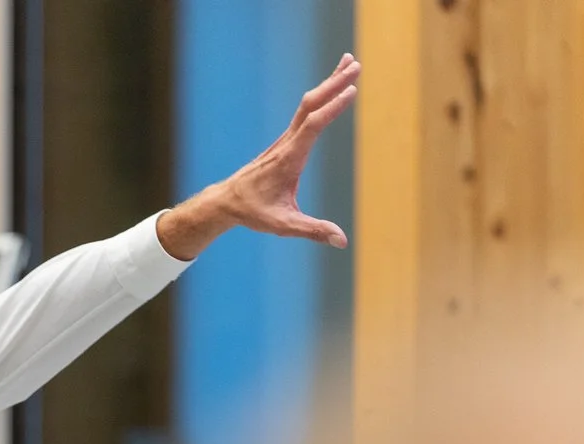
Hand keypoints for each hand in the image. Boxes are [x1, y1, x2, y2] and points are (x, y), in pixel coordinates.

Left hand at [157, 54, 358, 260]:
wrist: (227, 202)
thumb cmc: (254, 213)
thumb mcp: (283, 225)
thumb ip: (313, 230)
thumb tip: (341, 240)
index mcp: (289, 159)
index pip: (313, 126)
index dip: (333, 107)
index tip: (352, 90)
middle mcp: (287, 143)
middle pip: (311, 105)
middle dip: (334, 83)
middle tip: (357, 64)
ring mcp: (285, 139)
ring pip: (308, 104)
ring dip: (329, 82)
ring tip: (350, 62)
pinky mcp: (286, 140)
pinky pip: (306, 111)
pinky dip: (321, 95)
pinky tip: (331, 85)